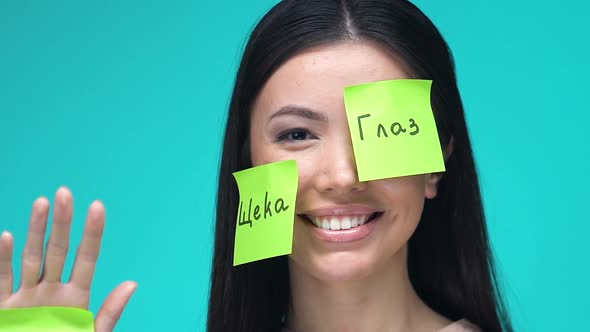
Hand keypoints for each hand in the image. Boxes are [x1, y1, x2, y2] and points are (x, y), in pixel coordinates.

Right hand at [0, 187, 136, 331]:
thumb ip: (110, 313)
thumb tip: (133, 283)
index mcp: (77, 298)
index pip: (87, 258)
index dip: (93, 233)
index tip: (98, 206)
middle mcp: (52, 292)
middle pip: (58, 250)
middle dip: (62, 222)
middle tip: (66, 192)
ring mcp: (26, 298)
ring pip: (31, 258)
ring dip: (35, 231)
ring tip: (43, 202)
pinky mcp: (5, 308)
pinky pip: (2, 279)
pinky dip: (2, 260)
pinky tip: (7, 237)